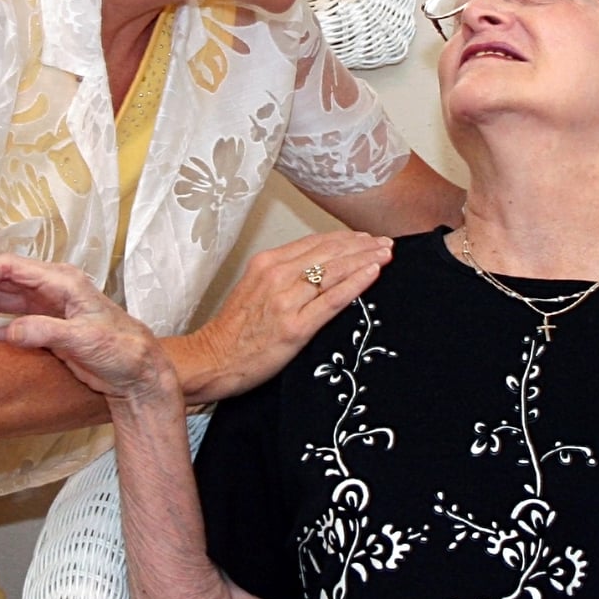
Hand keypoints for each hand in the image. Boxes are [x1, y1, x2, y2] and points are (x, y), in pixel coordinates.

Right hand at [0, 254, 169, 402]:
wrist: (138, 373)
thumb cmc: (122, 350)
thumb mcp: (85, 340)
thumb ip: (47, 332)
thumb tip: (11, 331)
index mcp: (62, 281)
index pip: (12, 267)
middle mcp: (51, 289)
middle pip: (1, 279)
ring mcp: (46, 307)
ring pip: (1, 300)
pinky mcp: (44, 327)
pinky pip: (8, 321)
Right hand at [182, 230, 393, 403]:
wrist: (212, 359)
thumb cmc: (234, 330)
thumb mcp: (254, 288)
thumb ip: (282, 274)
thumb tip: (315, 266)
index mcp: (267, 263)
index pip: (314, 242)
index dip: (344, 238)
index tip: (365, 238)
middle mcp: (277, 275)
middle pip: (329, 252)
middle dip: (361, 245)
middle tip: (384, 243)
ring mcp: (286, 301)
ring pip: (334, 271)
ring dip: (365, 259)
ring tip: (385, 254)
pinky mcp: (295, 327)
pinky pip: (332, 300)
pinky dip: (355, 283)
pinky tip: (372, 273)